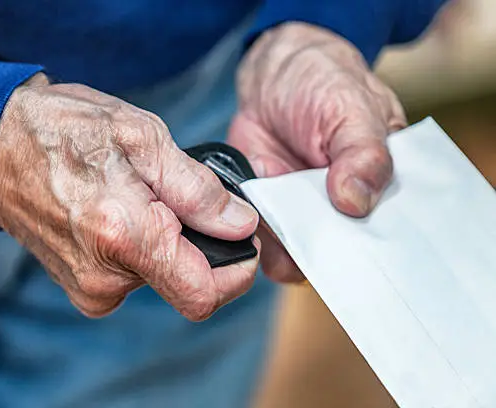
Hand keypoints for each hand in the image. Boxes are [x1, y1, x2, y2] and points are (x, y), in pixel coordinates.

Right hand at [0, 73, 259, 320]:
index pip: (203, 295)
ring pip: (160, 277)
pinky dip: (142, 248)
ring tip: (138, 195)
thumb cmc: (65, 131)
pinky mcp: (80, 287)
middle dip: (198, 245)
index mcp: (124, 238)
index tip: (242, 241)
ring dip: (166, 241)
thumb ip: (197, 190)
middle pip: (186, 284)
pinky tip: (121, 212)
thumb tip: (240, 225)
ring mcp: (88, 288)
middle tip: (177, 195)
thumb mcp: (141, 138)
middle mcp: (104, 279)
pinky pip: (133, 276)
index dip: (236, 273)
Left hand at [228, 23, 405, 282]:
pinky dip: (256, 238)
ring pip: (299, 253)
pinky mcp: (267, 210)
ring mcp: (303, 212)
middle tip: (309, 245)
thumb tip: (355, 203)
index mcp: (380, 186)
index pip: (390, 234)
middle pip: (342, 252)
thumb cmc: (325, 83)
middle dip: (326, 255)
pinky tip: (251, 224)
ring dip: (286, 250)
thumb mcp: (353, 109)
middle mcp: (344, 208)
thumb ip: (363, 154)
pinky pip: (263, 238)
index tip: (362, 261)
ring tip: (275, 228)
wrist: (272, 76)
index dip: (379, 253)